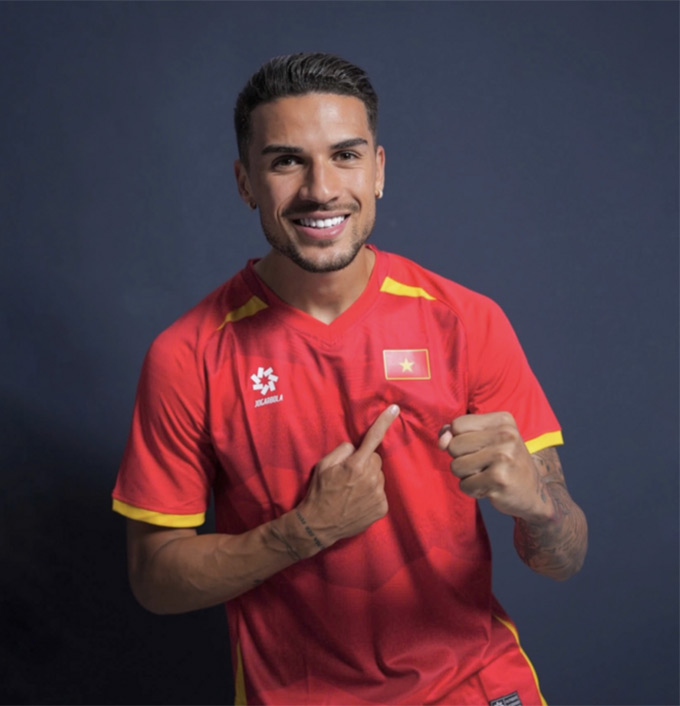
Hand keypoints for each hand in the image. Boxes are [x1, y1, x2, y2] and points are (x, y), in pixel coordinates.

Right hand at [296, 404, 399, 549]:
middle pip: (376, 459)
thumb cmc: (319, 492)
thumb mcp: (323, 465)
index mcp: (356, 465)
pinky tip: (358, 501)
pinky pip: (380, 491)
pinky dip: (372, 493)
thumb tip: (356, 448)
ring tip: (353, 490)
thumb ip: (342, 451)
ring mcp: (378, 495)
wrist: (319, 525)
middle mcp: (371, 478)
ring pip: (379, 475)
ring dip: (370, 478)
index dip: (384, 422)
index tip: (395, 408)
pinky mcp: (381, 508)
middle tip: (350, 474)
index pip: (373, 438)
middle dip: (365, 462)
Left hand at [437, 411, 546, 520]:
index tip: (479, 447)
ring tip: (486, 475)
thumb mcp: (483, 439)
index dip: (459, 439)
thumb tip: (441, 441)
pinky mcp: (500, 480)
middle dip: (461, 459)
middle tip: (484, 464)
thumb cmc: (502, 462)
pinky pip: (464, 485)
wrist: (532, 492)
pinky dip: (472, 490)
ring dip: (466, 476)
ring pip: (456, 466)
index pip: (457, 425)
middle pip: (454, 446)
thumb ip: (455, 433)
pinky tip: (490, 488)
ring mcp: (504, 457)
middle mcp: (506, 435)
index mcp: (503, 420)